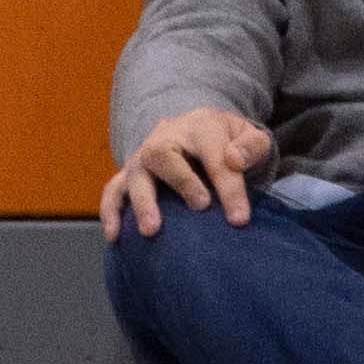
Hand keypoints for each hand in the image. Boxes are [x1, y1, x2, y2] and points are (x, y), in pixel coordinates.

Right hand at [99, 106, 274, 237]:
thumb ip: (252, 147)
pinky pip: (113, 189)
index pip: (214, 156)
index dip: (229, 188)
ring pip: (135, 173)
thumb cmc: (231, 144)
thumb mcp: (253, 139)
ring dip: (143, 202)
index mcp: (201, 126)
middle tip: (200, 207)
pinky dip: (111, 211)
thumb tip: (233, 159)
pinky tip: (114, 237)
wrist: (204, 135)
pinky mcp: (130, 174)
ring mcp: (144, 156)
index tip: (240, 220)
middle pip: (162, 153)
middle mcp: (166, 137)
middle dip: (180, 181)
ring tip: (151, 231)